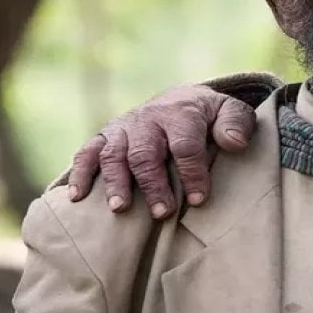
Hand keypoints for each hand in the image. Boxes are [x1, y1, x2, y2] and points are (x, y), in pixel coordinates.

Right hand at [68, 85, 256, 217]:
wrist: (180, 99)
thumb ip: (236, 124)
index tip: (199, 200)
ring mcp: (124, 128)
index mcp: (181, 113)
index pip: (185, 144)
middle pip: (146, 153)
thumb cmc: (209, 117)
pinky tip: (76, 197)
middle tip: (162, 212)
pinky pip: (87, 152)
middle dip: (153, 184)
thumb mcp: (229, 113)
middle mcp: (148, 118)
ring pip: (114, 154)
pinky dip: (79, 172)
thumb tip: (234, 143)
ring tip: (121, 209)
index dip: (191, 173)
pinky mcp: (106, 136)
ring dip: (116, 182)